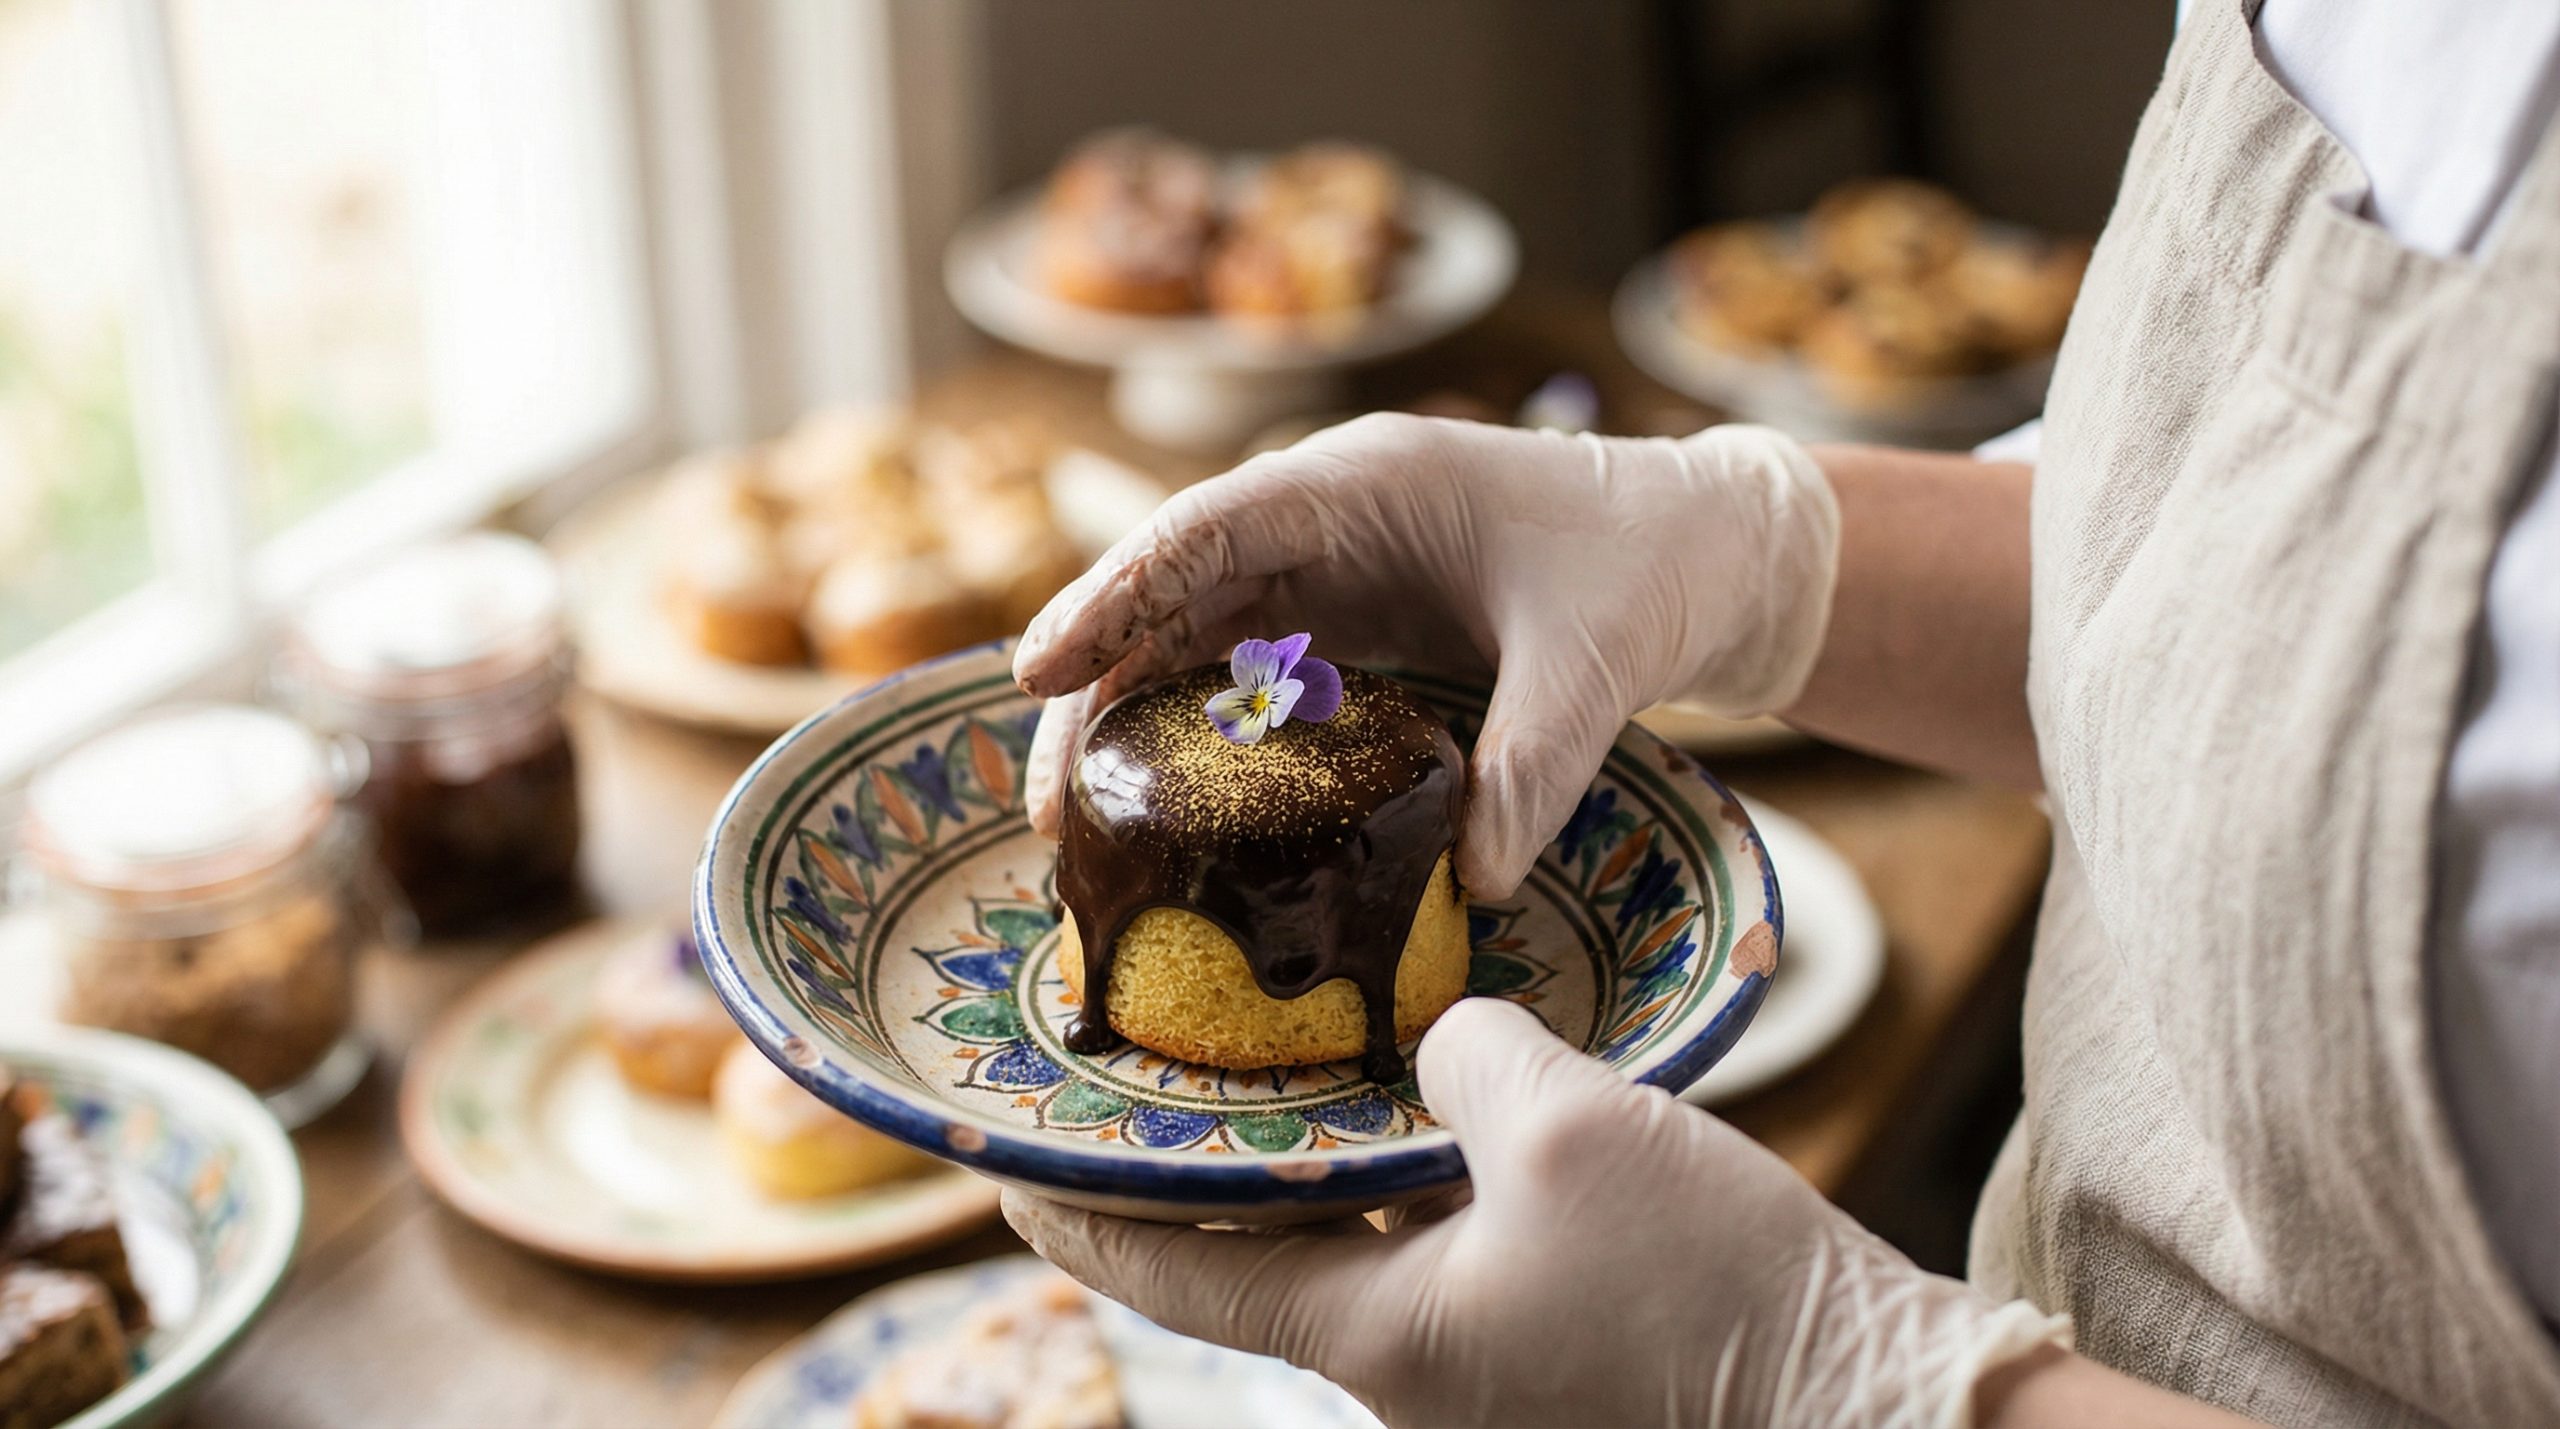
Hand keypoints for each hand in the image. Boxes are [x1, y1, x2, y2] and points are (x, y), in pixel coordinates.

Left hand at [1004, 998, 2069, 1427]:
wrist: (1889, 1418)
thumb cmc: (1712, 1294)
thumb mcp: (1572, 1132)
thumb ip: (1473, 1057)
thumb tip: (1445, 1034)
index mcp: (1375, 1341)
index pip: (1177, 1272)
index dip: (1081, 1215)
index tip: (1007, 1160)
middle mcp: (1413, 1373)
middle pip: (1261, 1258)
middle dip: (1203, 1168)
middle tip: (1153, 1073)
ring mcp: (1489, 1374)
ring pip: (1363, 1252)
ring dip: (1316, 1164)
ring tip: (1285, 1060)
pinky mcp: (1565, 1353)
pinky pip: (1452, 1253)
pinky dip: (1421, 1179)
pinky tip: (1447, 1103)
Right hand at [1012, 413, 1840, 896]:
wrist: (1705, 551)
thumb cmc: (1647, 566)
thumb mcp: (1594, 663)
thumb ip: (1533, 762)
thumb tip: (1477, 883)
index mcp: (1361, 484)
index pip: (1204, 531)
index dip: (1112, 595)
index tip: (1037, 671)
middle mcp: (1323, 519)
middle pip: (1170, 595)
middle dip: (1097, 689)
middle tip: (1048, 806)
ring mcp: (1330, 572)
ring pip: (1195, 640)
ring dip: (1134, 723)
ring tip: (1081, 828)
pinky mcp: (1350, 625)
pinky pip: (1247, 677)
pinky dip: (1201, 737)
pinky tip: (1172, 809)